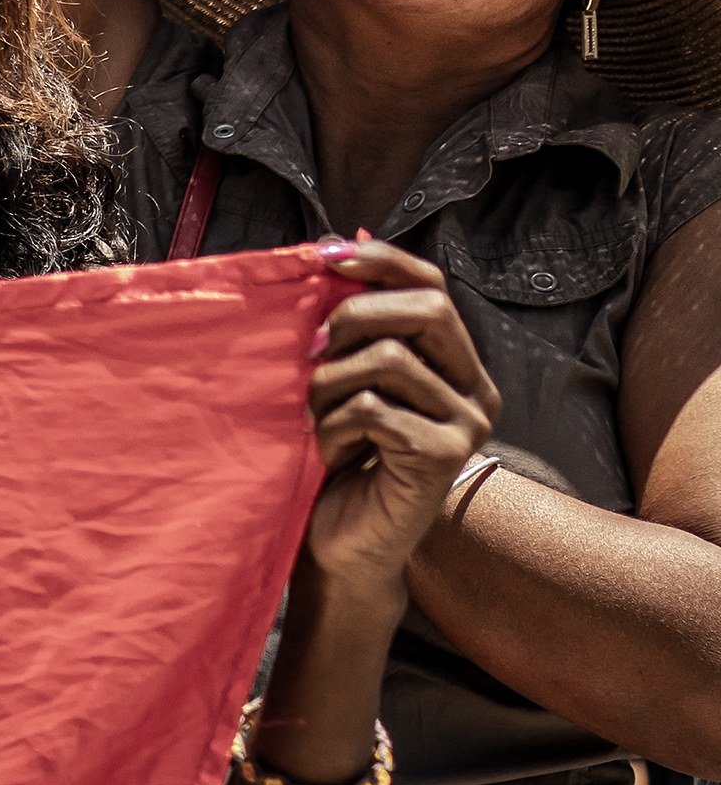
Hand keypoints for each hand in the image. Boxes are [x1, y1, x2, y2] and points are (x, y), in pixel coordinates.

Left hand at [298, 241, 498, 600]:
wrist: (338, 547)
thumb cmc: (332, 461)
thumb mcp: (339, 381)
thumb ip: (350, 324)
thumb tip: (346, 237)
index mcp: (453, 363)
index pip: (432, 284)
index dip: (383, 261)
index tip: (325, 255)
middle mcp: (476, 388)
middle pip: (427, 308)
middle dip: (353, 315)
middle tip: (307, 351)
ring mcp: (468, 422)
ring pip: (390, 359)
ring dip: (329, 384)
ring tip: (313, 419)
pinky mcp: (446, 455)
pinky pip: (374, 409)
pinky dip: (333, 426)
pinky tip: (329, 453)